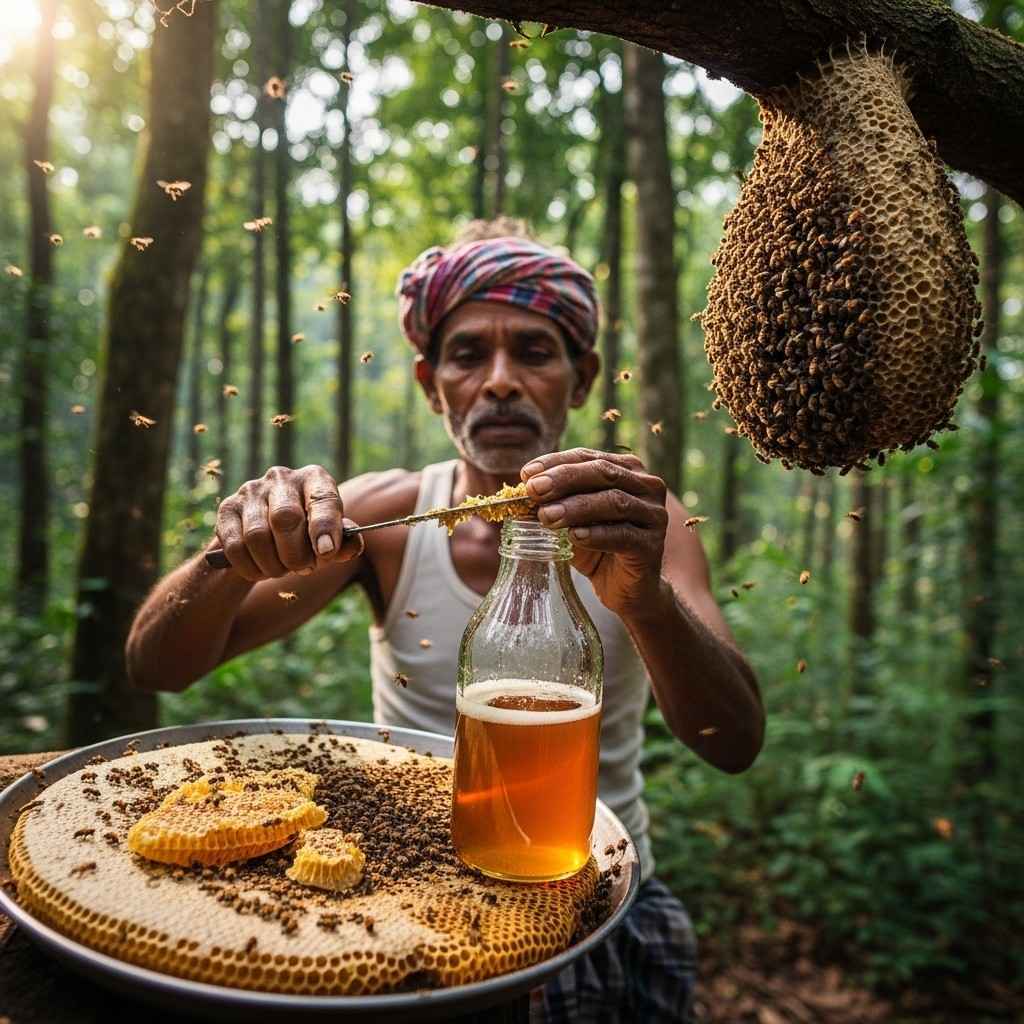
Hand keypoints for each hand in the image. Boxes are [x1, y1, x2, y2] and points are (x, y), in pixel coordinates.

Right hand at [213, 465, 362, 580]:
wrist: (264, 539)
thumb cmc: (307, 536)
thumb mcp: (330, 538)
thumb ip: (344, 542)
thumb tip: (352, 546)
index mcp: (314, 478)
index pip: (322, 499)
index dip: (324, 527)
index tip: (326, 553)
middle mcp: (281, 478)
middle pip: (286, 518)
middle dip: (296, 554)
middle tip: (304, 569)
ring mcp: (251, 490)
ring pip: (257, 536)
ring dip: (273, 564)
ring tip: (282, 570)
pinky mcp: (227, 508)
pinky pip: (235, 546)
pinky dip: (250, 567)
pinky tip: (261, 570)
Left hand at [521, 448, 667, 617]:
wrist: (628, 588)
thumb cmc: (598, 547)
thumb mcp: (571, 521)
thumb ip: (552, 504)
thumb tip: (519, 495)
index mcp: (626, 470)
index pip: (588, 457)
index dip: (556, 462)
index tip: (527, 475)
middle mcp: (646, 487)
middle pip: (603, 473)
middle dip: (564, 479)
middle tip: (534, 491)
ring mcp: (654, 515)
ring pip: (614, 502)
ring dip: (576, 508)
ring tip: (546, 517)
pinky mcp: (652, 546)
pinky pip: (623, 536)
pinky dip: (596, 535)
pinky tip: (574, 537)